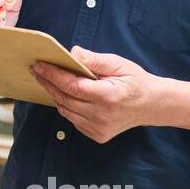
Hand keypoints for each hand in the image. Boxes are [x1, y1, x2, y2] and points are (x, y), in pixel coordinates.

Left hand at [29, 46, 161, 142]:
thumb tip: (73, 53)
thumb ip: (95, 60)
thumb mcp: (119, 64)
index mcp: (107, 97)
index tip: (39, 64)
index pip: (71, 86)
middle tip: (36, 69)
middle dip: (48, 82)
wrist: (153, 105)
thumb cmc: (135, 81)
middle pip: (64, 98)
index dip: (52, 75)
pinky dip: (67, 107)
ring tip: (48, 80)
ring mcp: (99, 128)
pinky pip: (73, 120)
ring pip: (66, 111)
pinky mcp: (98, 135)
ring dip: (55, 95)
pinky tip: (66, 95)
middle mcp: (101, 116)